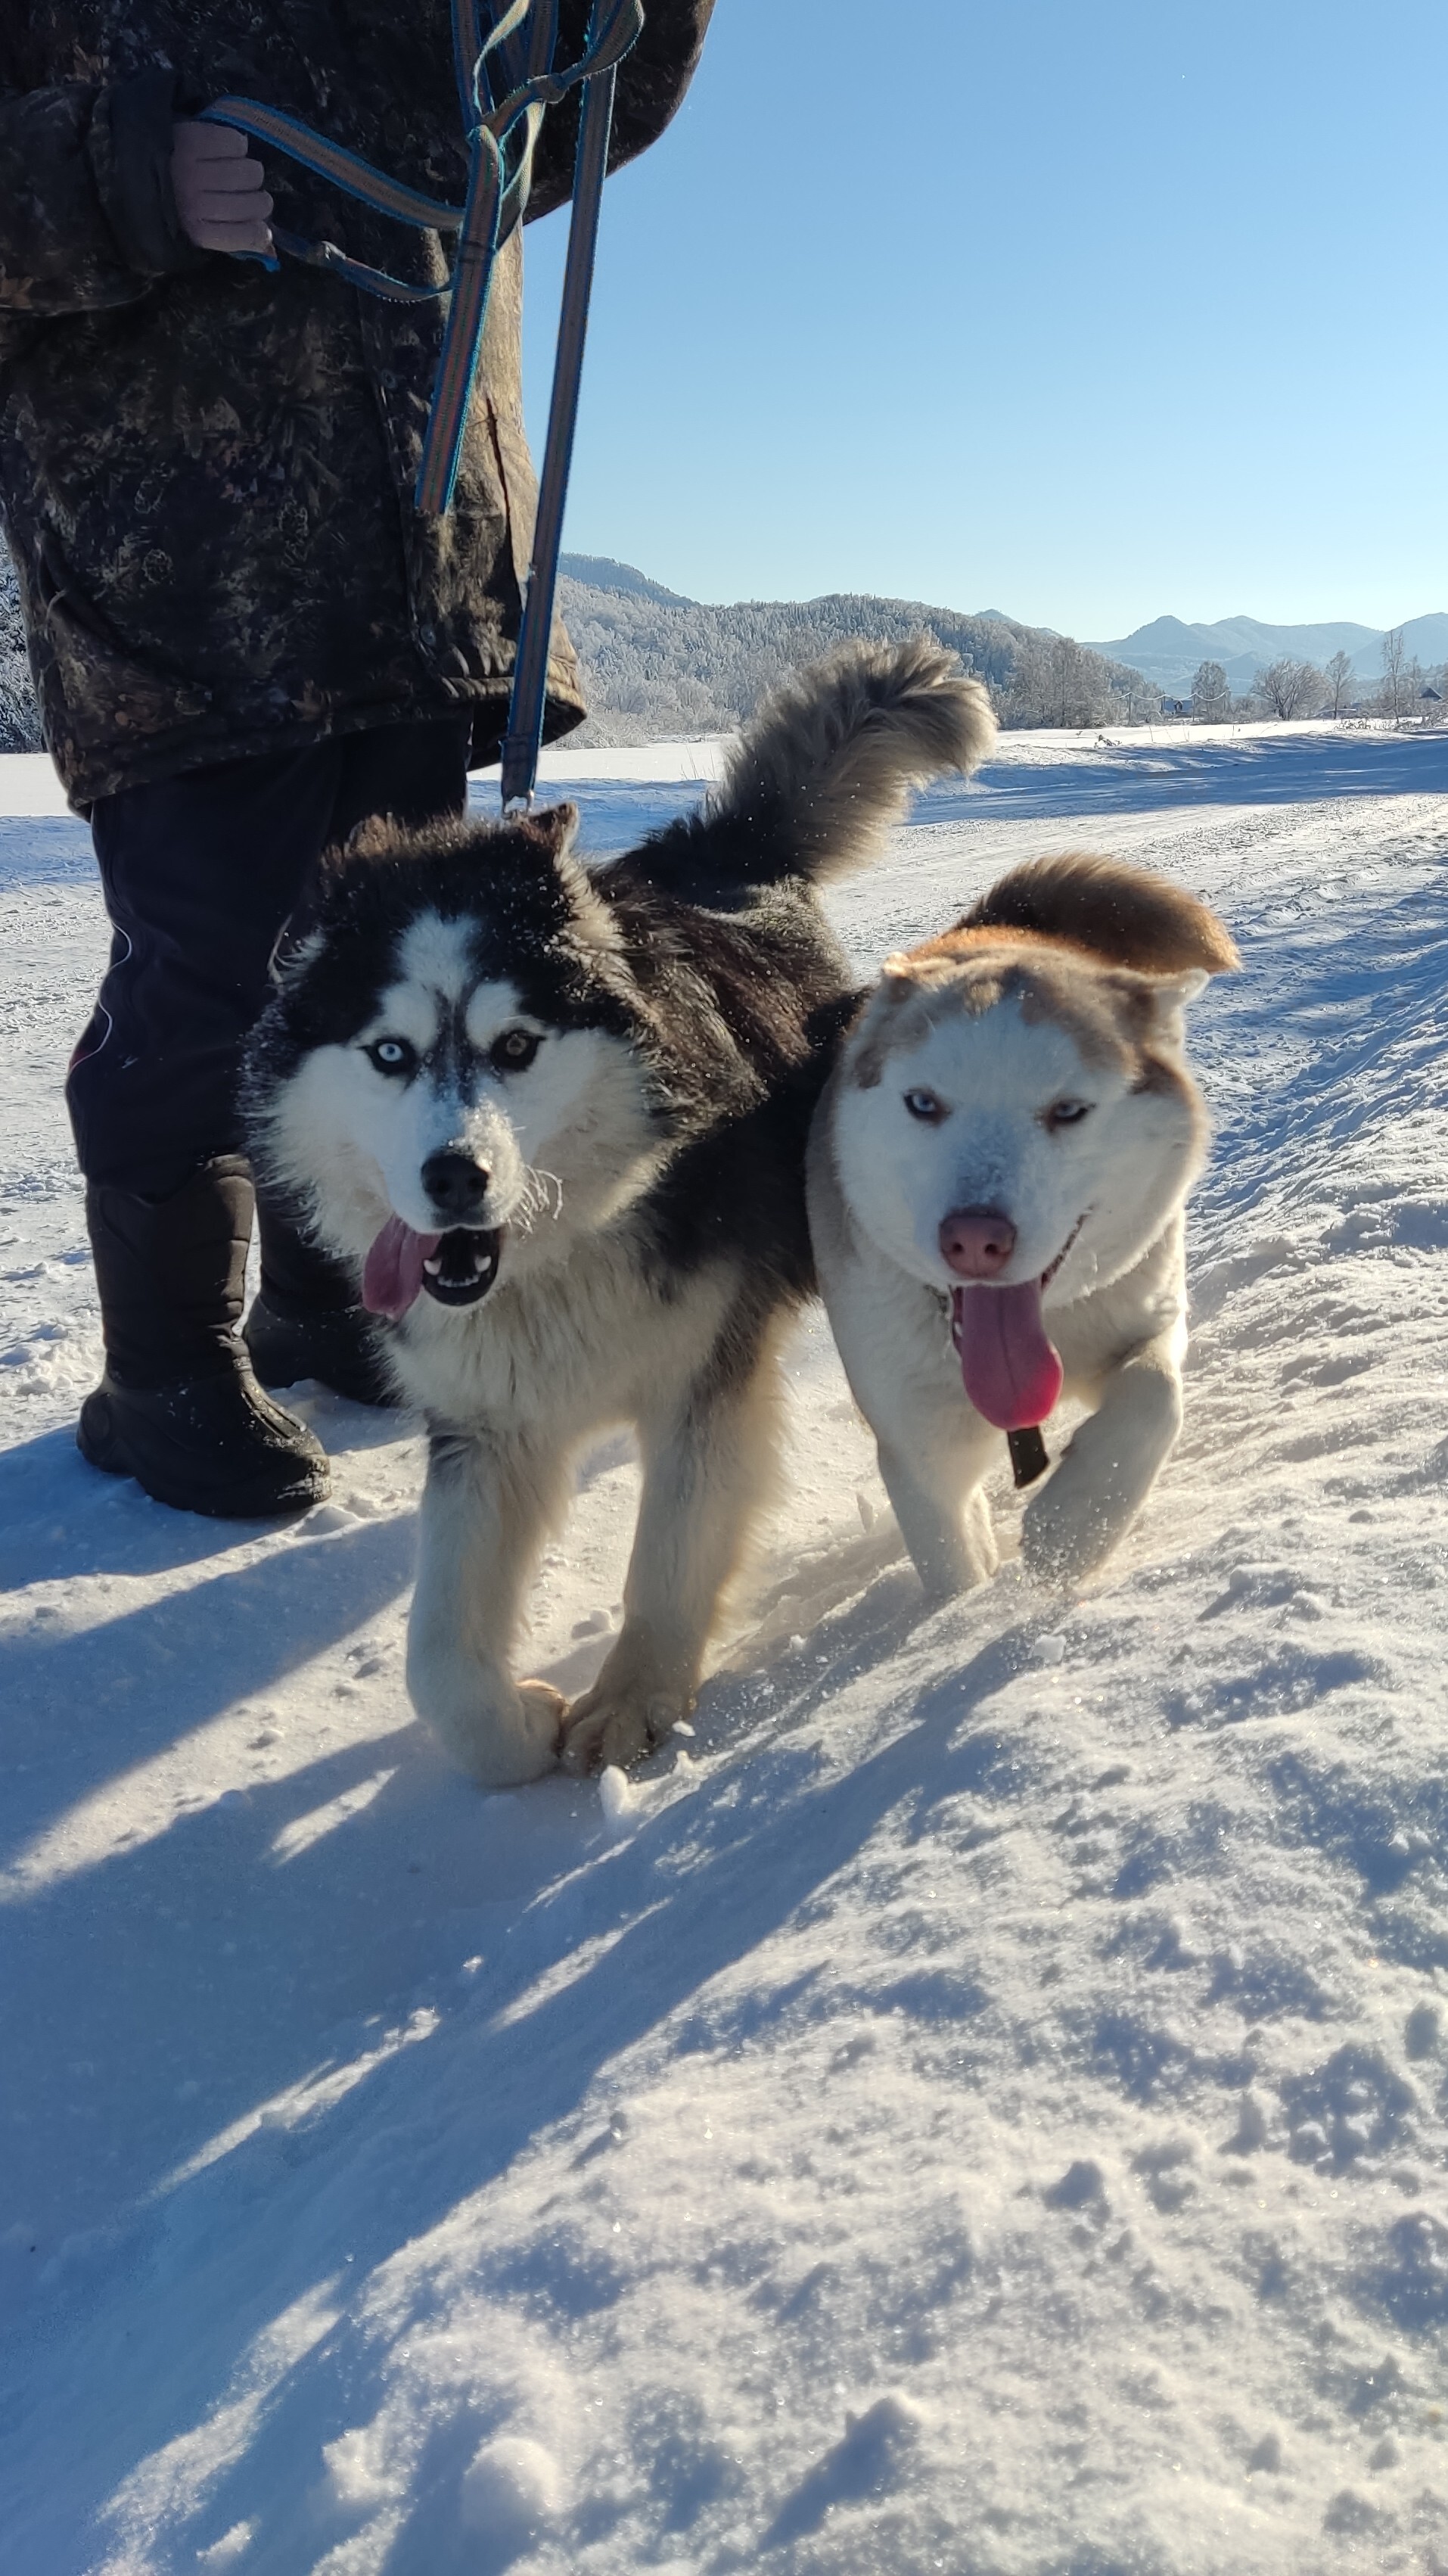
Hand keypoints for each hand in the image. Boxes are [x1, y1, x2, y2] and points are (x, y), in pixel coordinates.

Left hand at [171, 120, 273, 255]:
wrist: (126, 164)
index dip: (260, 231)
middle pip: (256, 203)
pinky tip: (227, 149)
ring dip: (249, 170)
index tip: (257, 223)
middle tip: (246, 193)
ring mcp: (193, 169)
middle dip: (258, 199)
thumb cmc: (167, 204)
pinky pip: (235, 141)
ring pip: (250, 172)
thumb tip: (271, 251)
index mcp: (197, 231)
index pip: (248, 236)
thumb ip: (231, 240)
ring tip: (236, 168)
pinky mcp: (191, 139)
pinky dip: (236, 144)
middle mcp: (197, 203)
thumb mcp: (193, 232)